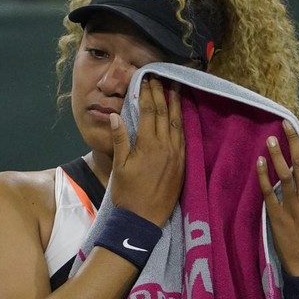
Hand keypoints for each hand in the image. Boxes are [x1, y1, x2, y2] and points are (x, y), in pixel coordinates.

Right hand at [108, 77, 185, 225]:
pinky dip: (182, 123)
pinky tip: (181, 116)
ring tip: (176, 88)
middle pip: (165, 114)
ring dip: (176, 104)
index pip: (149, 112)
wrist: (143, 221)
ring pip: (177, 124)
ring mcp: (177, 156)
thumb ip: (120, 139)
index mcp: (148, 145)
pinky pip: (184, 138)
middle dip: (162, 93)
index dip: (148, 93)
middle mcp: (166, 147)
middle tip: (162, 77)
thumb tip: (114, 115)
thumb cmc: (127, 195)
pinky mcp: (183, 165)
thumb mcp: (119, 166)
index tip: (147, 78)